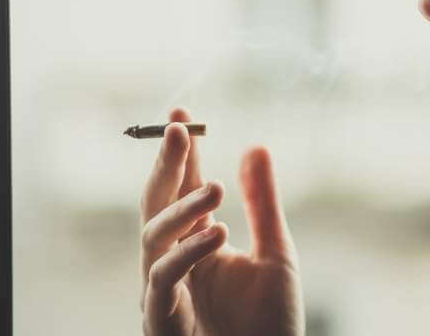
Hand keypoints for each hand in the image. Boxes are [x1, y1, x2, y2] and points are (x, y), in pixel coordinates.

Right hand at [139, 108, 303, 335]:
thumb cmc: (269, 322)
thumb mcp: (275, 251)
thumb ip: (263, 202)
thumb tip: (256, 145)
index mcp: (199, 241)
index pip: (182, 188)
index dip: (182, 152)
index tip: (181, 113)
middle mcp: (175, 260)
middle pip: (157, 202)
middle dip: (166, 164)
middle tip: (178, 129)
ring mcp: (164, 290)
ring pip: (154, 235)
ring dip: (183, 208)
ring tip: (217, 189)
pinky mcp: (162, 319)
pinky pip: (162, 278)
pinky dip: (187, 252)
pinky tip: (217, 232)